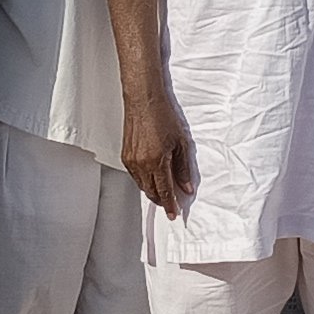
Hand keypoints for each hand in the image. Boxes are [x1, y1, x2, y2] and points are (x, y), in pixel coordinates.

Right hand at [123, 87, 197, 219]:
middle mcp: (141, 164)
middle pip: (151, 192)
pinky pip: (135, 176)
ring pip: (142, 185)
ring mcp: (131, 161)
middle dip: (161, 200)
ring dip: (152, 191)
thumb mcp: (182, 143)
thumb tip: (187, 186)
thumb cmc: (163, 115)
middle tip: (171, 202)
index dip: (170, 205)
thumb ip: (184, 168)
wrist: (144, 99)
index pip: (164, 192)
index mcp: (156, 162)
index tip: (174, 213)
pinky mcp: (126, 155)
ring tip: (163, 190)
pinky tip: (152, 177)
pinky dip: (144, 180)